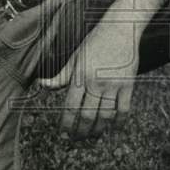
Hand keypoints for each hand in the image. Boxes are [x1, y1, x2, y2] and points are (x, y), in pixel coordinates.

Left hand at [39, 21, 138, 140]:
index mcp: (81, 75)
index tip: (64, 133)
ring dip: (98, 131)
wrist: (121, 28)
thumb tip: (41, 85)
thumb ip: (61, 76)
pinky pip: (124, 109)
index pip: (70, 106)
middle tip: (77, 140)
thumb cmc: (95, 42)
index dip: (66, 123)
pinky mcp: (128, 85)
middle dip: (81, 132)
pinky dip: (120, 122)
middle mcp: (96, 82)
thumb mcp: (75, 57)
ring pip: (105, 116)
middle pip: (88, 115)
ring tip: (93, 138)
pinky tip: (115, 128)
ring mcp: (113, 84)